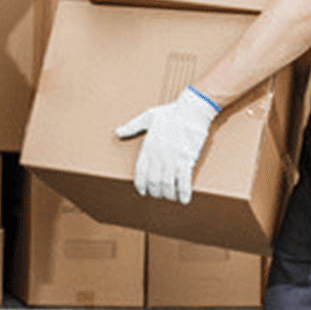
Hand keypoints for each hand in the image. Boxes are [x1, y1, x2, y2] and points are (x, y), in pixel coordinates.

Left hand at [114, 86, 219, 203]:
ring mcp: (172, 159)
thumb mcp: (147, 117)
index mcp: (148, 147)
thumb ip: (132, 126)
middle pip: (153, 182)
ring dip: (169, 194)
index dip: (141, 185)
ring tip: (171, 197)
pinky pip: (184, 181)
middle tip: (158, 195)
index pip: (140, 172)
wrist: (192, 109)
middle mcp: (158, 156)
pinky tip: (184, 200)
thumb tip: (118, 132)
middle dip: (155, 192)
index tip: (143, 191)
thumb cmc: (171, 112)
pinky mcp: (186, 160)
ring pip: (167, 185)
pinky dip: (183, 193)